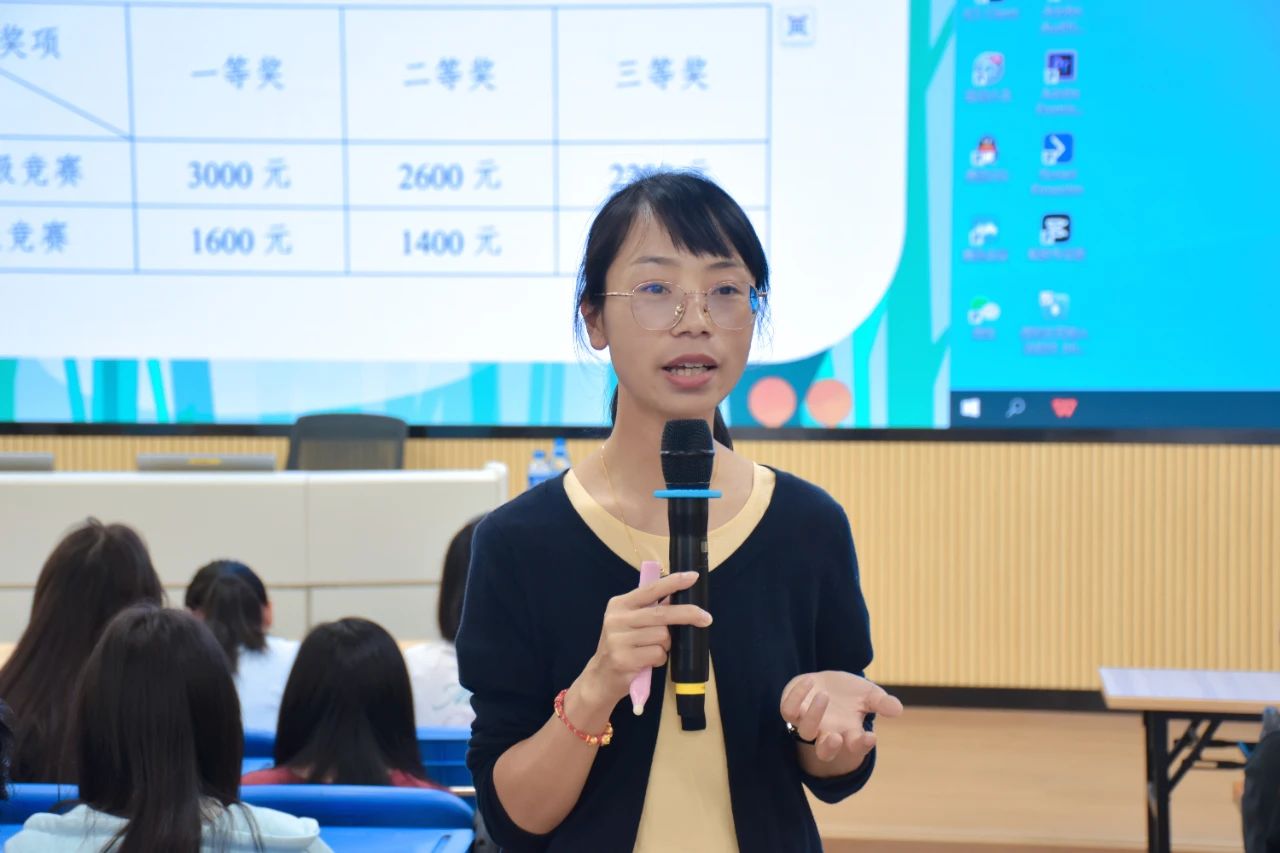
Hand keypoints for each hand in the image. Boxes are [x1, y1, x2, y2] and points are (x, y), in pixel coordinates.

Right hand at [578, 571, 711, 708]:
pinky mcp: (624, 659)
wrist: (601, 677)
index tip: (692, 577)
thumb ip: (651, 610)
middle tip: (706, 618)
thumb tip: (678, 596)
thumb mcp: (630, 622)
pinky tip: (647, 662)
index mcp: (620, 604)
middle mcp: (617, 619)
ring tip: (652, 650)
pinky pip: (658, 654)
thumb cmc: (622, 646)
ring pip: (662, 636)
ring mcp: (618, 639)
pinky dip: (659, 659)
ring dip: (666, 645)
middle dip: (687, 614)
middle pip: (662, 614)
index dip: (673, 582)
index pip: (650, 589)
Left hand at [780, 671, 903, 764]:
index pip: (856, 746)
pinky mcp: (793, 709)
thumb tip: (897, 709)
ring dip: (814, 716)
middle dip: (829, 748)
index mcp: (848, 733)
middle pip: (824, 752)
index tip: (871, 736)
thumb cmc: (850, 693)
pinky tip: (810, 682)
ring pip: (805, 731)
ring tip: (825, 696)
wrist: (826, 682)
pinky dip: (796, 697)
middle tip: (836, 737)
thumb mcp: (870, 695)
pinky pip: (788, 710)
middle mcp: (828, 732)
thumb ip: (882, 703)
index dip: (862, 746)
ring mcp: (808, 722)